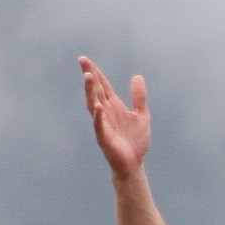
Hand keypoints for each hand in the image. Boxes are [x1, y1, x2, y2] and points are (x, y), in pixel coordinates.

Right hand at [80, 56, 150, 178]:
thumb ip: (138, 97)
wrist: (134, 165)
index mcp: (113, 106)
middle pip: (95, 91)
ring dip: (90, 92)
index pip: (102, 86)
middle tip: (83, 61)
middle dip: (89, 76)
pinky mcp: (105, 139)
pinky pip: (100, 127)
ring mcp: (103, 125)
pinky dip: (99, 117)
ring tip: (88, 77)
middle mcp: (106, 113)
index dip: (95, 72)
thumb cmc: (135, 142)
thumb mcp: (141, 115)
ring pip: (94, 105)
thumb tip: (137, 77)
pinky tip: (98, 107)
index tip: (85, 59)